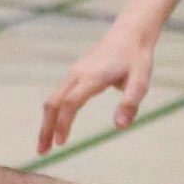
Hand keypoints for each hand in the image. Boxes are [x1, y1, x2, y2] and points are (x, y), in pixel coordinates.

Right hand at [38, 25, 161, 152]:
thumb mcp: (141, 81)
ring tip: (45, 145)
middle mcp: (78, 74)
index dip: (63, 123)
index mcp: (93, 77)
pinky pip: (59, 95)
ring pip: (52, 99)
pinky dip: (53, 113)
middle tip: (42, 152)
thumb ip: (130, 103)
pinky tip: (56, 126)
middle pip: (53, 103)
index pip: (70, 103)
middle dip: (45, 128)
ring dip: (47, 122)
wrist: (131, 31)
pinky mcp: (75, 73)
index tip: (61, 144)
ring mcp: (74, 73)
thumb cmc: (137, 57)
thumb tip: (119, 127)